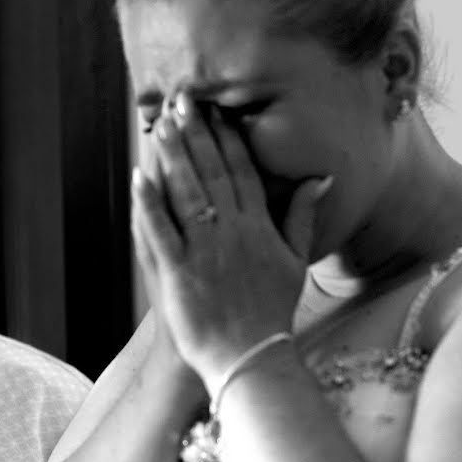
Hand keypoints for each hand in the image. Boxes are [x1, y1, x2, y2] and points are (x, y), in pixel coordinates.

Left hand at [130, 93, 331, 384]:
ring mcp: (204, 253)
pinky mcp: (178, 275)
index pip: (242, 171)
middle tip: (181, 103)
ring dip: (173, 157)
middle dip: (195, 135)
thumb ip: (303, 216)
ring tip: (160, 125)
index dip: (226, 138)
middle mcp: (233, 234)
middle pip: (212, 174)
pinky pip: (162, 233)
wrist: (249, 358)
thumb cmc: (270, 311)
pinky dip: (149, 205)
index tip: (214, 111)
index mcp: (259, 228)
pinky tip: (140, 177)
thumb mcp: (295, 262)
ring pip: (187, 194)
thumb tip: (321, 178)